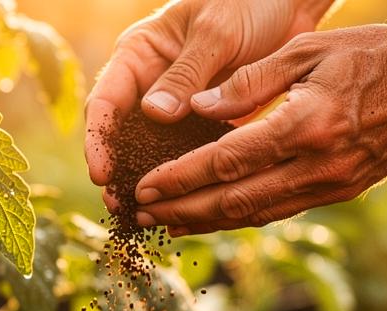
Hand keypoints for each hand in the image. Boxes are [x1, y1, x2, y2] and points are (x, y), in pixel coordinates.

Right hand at [84, 0, 328, 186]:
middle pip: (122, 134)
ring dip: (148, 180)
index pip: (106, 101)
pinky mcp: (205, 121)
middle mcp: (151, 83)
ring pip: (152, 150)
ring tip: (143, 213)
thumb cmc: (246, 1)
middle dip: (118, 170)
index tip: (101, 171)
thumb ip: (186, 72)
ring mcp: (177, 105)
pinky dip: (185, 177)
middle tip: (117, 204)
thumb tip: (153, 114)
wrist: (288, 1)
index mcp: (140, 55)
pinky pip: (189, 153)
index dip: (99, 139)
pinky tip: (185, 202)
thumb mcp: (215, 32)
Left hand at [132, 22, 386, 234]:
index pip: (226, 161)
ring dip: (207, 223)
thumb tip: (196, 108)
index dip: (180, 179)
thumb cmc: (374, 54)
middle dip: (182, 211)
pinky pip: (280, 210)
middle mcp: (318, 165)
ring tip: (166, 224)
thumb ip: (250, 81)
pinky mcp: (341, 192)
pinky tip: (214, 217)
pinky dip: (241, 217)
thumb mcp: (308, 50)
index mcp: (306, 126)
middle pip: (234, 201)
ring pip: (255, 214)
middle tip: (140, 217)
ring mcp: (332, 185)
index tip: (144, 188)